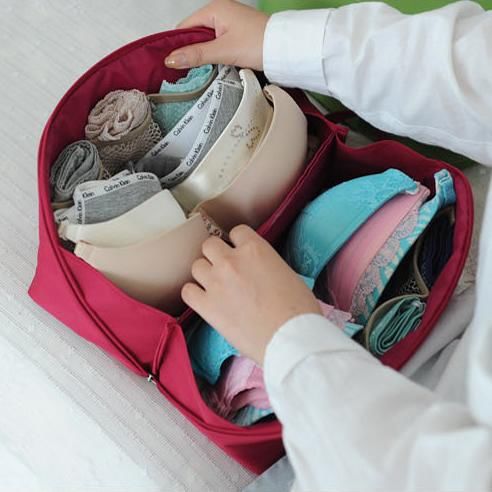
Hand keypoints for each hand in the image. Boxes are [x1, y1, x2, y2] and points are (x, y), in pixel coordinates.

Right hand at [165, 0, 268, 70]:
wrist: (284, 49)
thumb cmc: (259, 44)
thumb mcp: (223, 51)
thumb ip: (196, 55)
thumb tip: (171, 59)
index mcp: (215, 9)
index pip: (185, 27)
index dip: (177, 45)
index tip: (171, 63)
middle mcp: (222, 13)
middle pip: (195, 34)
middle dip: (191, 52)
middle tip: (186, 71)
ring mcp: (230, 24)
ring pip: (207, 42)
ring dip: (204, 56)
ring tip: (201, 71)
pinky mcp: (238, 35)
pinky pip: (218, 45)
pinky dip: (215, 56)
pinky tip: (215, 66)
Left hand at [182, 225, 320, 365]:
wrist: (289, 338)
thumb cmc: (298, 309)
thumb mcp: (286, 272)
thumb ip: (265, 263)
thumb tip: (257, 270)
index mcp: (255, 248)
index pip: (237, 232)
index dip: (238, 243)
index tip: (241, 254)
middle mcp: (231, 261)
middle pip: (210, 245)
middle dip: (217, 255)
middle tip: (227, 270)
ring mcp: (215, 282)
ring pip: (196, 266)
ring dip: (206, 274)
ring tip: (216, 287)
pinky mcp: (206, 306)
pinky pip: (187, 291)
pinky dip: (194, 294)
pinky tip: (205, 301)